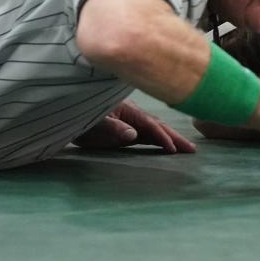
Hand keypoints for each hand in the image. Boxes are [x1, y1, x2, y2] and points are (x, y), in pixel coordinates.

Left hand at [74, 98, 196, 152]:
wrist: (66, 110)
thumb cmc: (78, 118)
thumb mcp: (92, 125)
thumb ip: (111, 128)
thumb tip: (133, 134)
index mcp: (127, 111)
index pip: (149, 125)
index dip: (162, 137)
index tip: (174, 149)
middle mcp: (131, 114)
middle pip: (157, 125)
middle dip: (175, 137)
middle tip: (193, 150)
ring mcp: (129, 120)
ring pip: (154, 129)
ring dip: (170, 138)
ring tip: (186, 147)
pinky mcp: (125, 127)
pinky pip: (147, 133)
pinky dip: (159, 138)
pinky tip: (165, 144)